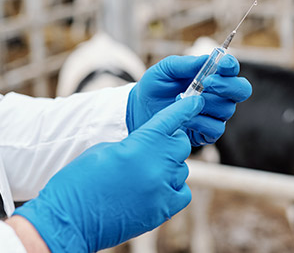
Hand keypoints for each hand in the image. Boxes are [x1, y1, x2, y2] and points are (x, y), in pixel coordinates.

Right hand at [13, 96, 204, 251]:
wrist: (70, 219)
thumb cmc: (80, 180)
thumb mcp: (106, 149)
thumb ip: (136, 143)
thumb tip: (153, 146)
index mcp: (140, 144)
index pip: (171, 119)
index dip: (185, 108)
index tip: (195, 102)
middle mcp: (157, 165)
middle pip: (180, 145)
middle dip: (170, 144)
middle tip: (154, 151)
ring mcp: (162, 189)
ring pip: (181, 170)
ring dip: (168, 169)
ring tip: (144, 177)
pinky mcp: (163, 210)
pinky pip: (182, 192)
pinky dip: (173, 189)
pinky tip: (155, 191)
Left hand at [126, 55, 251, 145]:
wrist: (139, 112)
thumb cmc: (155, 88)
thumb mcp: (165, 70)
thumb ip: (185, 64)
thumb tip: (206, 59)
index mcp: (212, 76)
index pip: (232, 69)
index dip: (231, 65)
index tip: (221, 64)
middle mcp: (219, 95)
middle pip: (242, 90)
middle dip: (227, 86)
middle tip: (207, 83)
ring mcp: (215, 115)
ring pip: (227, 109)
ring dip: (206, 104)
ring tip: (183, 100)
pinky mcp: (207, 133)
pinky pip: (216, 129)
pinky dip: (201, 122)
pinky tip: (185, 118)